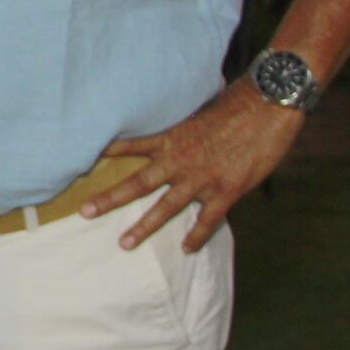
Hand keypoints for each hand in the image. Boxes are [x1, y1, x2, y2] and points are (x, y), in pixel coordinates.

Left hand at [84, 80, 306, 251]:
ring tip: (124, 243)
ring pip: (164, 208)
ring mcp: (201, 178)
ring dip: (144, 227)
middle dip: (109, 199)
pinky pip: (207, 220)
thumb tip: (175, 127)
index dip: (106, 153)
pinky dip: (197, 235)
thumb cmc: (237, 101)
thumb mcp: (200, 109)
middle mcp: (180, 160)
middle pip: (137, 183)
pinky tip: (186, 248)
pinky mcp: (226, 190)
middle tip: (85, 212)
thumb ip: (184, 126)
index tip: (81, 160)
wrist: (268, 105)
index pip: (130, 146)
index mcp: (171, 137)